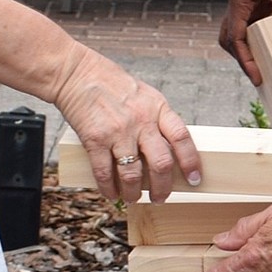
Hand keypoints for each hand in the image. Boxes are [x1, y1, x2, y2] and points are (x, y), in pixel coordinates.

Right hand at [53, 48, 200, 203]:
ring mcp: (118, 132)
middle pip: (161, 163)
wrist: (77, 74)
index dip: (191, 162)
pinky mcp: (95, 140)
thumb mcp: (144, 95)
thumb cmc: (110, 83)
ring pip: (132, 174)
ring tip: (134, 197)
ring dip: (134, 193)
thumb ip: (156, 119)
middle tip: (161, 197)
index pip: (182, 138)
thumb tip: (167, 149)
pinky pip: (105, 173)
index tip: (194, 179)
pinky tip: (111, 193)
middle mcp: (141, 121)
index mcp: (157, 108)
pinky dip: (109, 188)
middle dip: (163, 188)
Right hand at [219, 0, 271, 84]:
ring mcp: (248, 1)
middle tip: (260, 76)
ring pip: (241, 32)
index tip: (258, 79)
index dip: (245, 62)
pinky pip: (255, 24)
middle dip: (243, 59)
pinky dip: (261, 38)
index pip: (235, 40)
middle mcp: (238, 2)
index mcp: (239, 1)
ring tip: (267, 65)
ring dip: (250, 49)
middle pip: (231, 39)